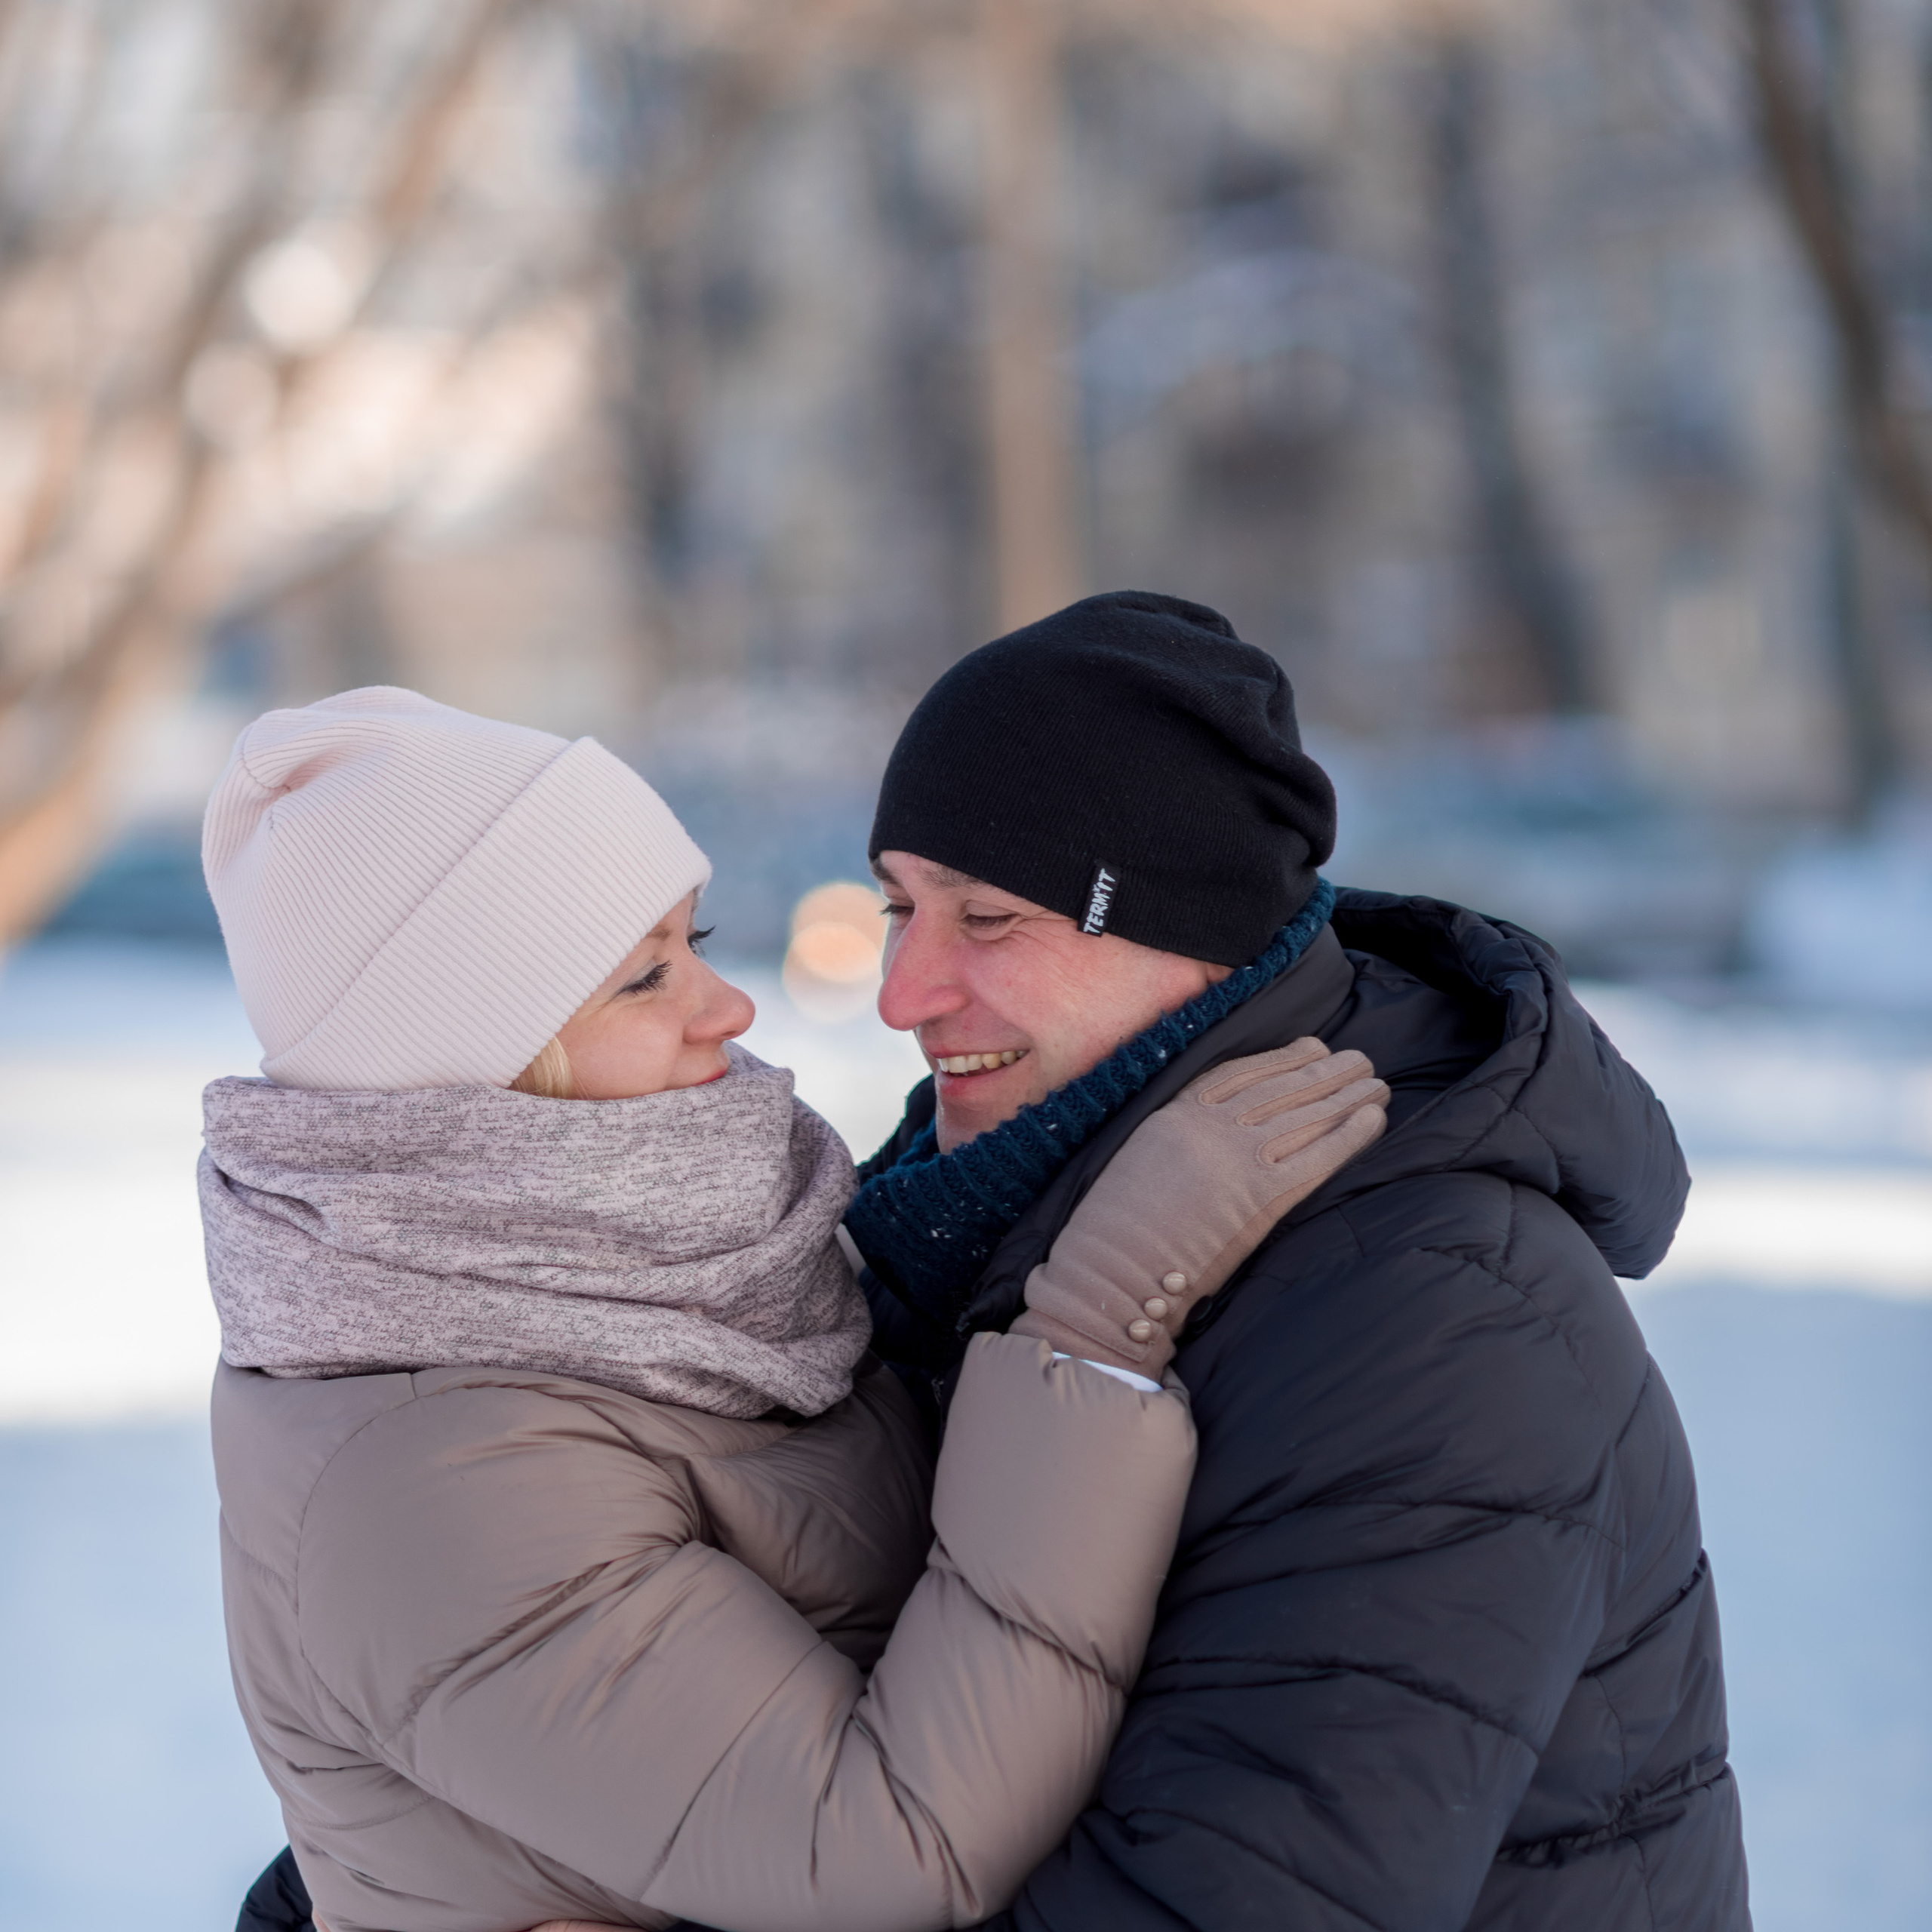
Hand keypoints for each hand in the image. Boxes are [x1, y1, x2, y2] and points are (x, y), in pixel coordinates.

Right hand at [1011, 1039, 1386, 1375]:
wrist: (1116, 1271)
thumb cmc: (1120, 1225)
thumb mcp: (1143, 1157)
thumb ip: (1181, 1136)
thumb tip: (1222, 1129)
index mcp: (1179, 1113)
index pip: (1244, 1072)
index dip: (1284, 1058)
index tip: (1314, 1047)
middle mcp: (1214, 1127)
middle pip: (1284, 1088)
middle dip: (1327, 1072)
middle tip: (1360, 1060)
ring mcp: (1240, 1159)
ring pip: (1307, 1115)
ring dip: (1348, 1097)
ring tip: (1376, 1084)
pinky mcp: (1264, 1196)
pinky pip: (1319, 1155)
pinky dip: (1350, 1134)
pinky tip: (1373, 1118)